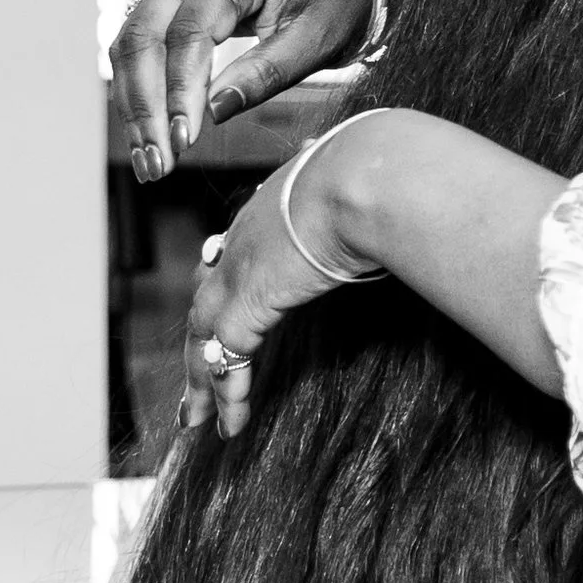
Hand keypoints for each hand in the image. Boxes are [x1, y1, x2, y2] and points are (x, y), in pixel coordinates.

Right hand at [113, 0, 376, 184]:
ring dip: (134, 101)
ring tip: (150, 158)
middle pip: (143, 34)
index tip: (183, 141)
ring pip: (133, 39)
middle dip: (144, 104)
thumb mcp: (315, 37)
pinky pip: (143, 40)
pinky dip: (141, 86)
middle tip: (156, 163)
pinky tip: (150, 129)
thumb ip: (264, 73)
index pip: (189, 32)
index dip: (180, 90)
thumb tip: (214, 113)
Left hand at [182, 147, 369, 439]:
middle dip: (198, 342)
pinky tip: (231, 425)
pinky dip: (227, 396)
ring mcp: (237, 273)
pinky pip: (227, 360)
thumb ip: (362, 180)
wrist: (364, 177)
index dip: (226, 294)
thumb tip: (389, 156)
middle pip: (205, 302)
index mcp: (267, 210)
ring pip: (203, 335)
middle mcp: (242, 240)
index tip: (224, 321)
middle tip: (193, 380)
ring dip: (200, 380)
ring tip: (196, 419)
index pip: (232, 259)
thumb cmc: (376, 172)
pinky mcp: (247, 304)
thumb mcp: (365, 177)